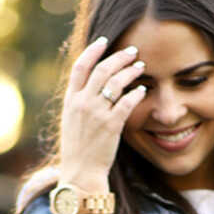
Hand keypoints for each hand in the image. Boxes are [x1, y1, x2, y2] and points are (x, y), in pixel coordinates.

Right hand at [59, 35, 146, 179]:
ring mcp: (96, 114)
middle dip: (119, 57)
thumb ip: (79, 101)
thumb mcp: (71, 121)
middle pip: (102, 69)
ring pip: (115, 82)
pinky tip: (142, 90)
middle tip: (132, 51)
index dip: (93, 50)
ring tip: (141, 66)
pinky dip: (135, 93)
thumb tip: (91, 85)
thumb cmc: (78, 149)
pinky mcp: (110, 126)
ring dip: (130, 71)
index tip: (105, 41)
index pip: (80, 67)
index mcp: (70, 100)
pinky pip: (126, 102)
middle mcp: (82, 103)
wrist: (80, 173)